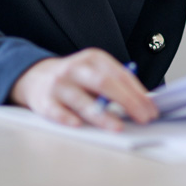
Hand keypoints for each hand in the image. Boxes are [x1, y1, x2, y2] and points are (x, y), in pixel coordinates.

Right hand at [9, 48, 157, 130]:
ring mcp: (59, 84)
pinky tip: (78, 125)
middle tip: (142, 118)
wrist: (34, 76)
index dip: (139, 92)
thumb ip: (116, 83)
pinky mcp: (44, 100)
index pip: (121, 74)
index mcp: (94, 59)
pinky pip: (57, 111)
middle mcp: (76, 68)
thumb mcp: (94, 71)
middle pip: (104, 83)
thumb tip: (143, 104)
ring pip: (82, 99)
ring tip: (117, 127)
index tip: (151, 109)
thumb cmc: (74, 78)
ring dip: (101, 115)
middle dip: (127, 101)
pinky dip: (68, 118)